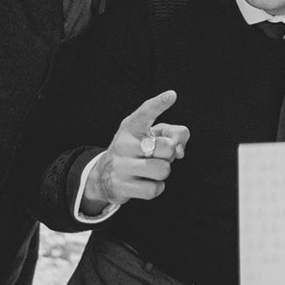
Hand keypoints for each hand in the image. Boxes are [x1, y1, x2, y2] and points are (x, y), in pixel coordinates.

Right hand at [79, 91, 189, 215]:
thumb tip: (180, 151)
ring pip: (163, 170)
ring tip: (151, 168)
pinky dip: (156, 187)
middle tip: (157, 155)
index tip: (172, 95)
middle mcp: (124, 143)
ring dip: (163, 171)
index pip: (146, 112)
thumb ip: (176, 134)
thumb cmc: (138, 150)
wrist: (105, 175)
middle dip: (169, 154)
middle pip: (167, 147)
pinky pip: (155, 189)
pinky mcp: (122, 187)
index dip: (160, 103)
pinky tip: (145, 182)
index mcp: (132, 126)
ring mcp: (121, 166)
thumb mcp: (153, 135)